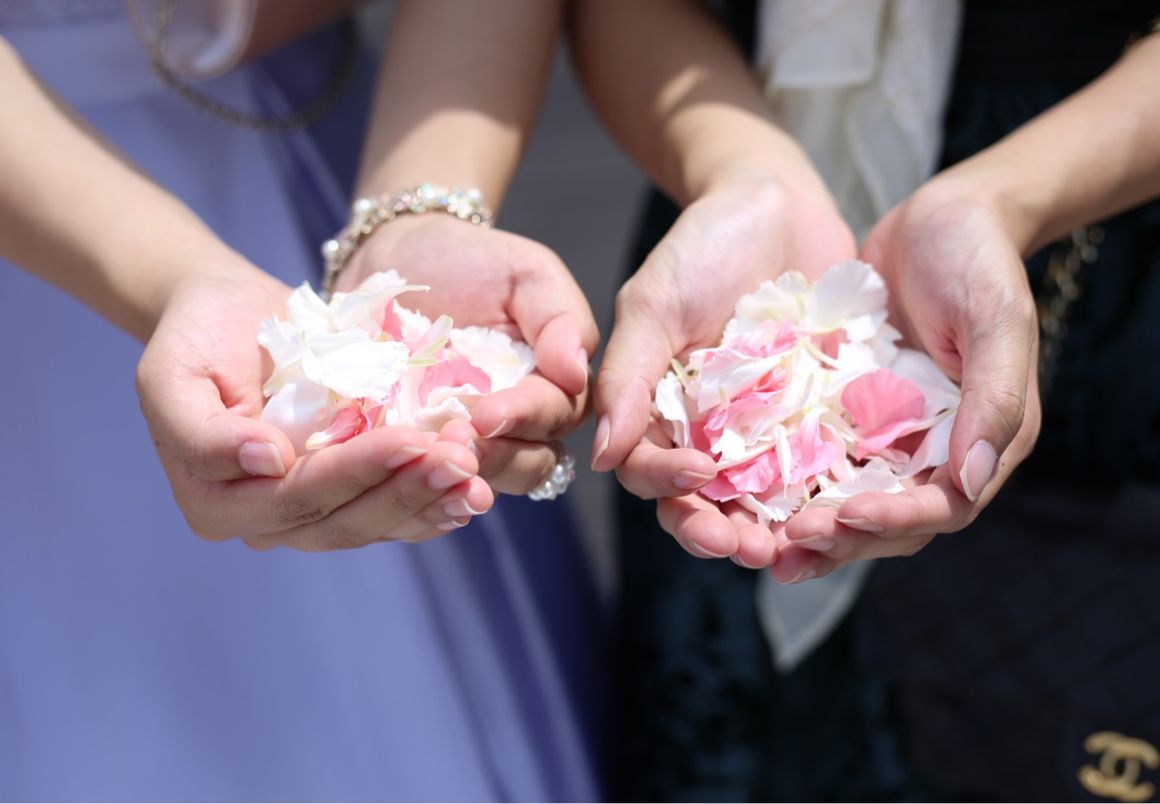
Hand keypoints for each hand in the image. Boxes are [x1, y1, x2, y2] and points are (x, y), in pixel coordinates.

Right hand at [136, 263, 492, 550]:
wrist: (230, 315)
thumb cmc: (195, 338)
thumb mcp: (170, 375)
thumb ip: (201, 432)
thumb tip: (268, 463)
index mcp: (217, 503)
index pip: (296, 499)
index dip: (356, 474)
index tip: (410, 441)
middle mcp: (266, 520)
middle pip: (343, 521)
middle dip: (405, 492)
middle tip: (460, 462)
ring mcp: (312, 511)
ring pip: (376, 523)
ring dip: (429, 502)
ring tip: (475, 478)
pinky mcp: (349, 491)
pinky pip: (392, 510)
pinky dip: (432, 502)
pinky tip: (473, 490)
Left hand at [343, 214, 598, 493]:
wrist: (391, 255)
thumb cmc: (469, 260)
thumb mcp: (526, 273)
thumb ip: (561, 318)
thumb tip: (577, 372)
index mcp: (550, 387)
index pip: (555, 417)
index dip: (525, 420)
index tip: (487, 414)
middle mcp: (514, 427)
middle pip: (527, 466)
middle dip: (495, 459)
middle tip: (454, 441)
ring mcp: (463, 444)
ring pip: (479, 484)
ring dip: (457, 480)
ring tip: (426, 458)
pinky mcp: (413, 453)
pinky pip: (422, 486)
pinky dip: (415, 486)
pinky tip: (397, 473)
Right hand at [594, 175, 856, 565]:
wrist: (776, 203)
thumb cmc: (702, 245)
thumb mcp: (655, 303)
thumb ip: (626, 375)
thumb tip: (600, 456)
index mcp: (658, 411)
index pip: (650, 469)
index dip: (666, 485)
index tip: (693, 476)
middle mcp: (708, 431)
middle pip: (705, 502)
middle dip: (721, 530)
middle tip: (746, 548)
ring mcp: (764, 429)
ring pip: (762, 499)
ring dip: (775, 530)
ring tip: (797, 546)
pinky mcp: (816, 418)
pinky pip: (821, 467)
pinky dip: (828, 494)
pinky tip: (846, 508)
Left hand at [775, 178, 1041, 581]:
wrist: (940, 215)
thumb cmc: (980, 260)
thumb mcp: (999, 320)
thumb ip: (995, 399)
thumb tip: (971, 481)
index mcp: (982, 441)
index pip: (939, 506)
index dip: (893, 520)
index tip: (844, 516)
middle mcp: (934, 450)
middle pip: (886, 521)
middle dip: (838, 540)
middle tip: (784, 548)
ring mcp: (888, 434)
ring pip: (845, 500)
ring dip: (806, 527)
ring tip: (756, 545)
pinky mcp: (848, 412)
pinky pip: (816, 459)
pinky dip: (786, 482)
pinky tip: (740, 492)